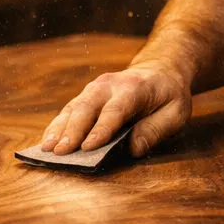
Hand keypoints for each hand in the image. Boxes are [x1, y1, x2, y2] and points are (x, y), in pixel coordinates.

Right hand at [40, 64, 191, 157]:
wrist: (159, 70)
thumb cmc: (169, 96)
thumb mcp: (176, 113)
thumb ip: (156, 130)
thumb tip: (132, 149)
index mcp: (134, 88)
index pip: (115, 111)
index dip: (101, 129)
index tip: (88, 148)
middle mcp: (109, 85)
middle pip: (87, 107)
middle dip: (72, 131)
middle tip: (60, 152)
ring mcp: (94, 88)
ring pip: (73, 108)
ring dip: (59, 129)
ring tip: (47, 149)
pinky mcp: (86, 96)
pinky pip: (69, 111)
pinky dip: (57, 126)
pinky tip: (48, 141)